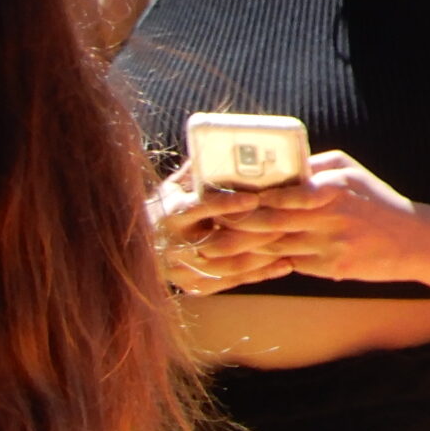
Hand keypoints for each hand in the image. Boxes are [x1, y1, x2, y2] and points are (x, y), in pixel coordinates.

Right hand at [150, 161, 296, 294]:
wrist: (138, 247)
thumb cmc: (167, 206)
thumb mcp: (175, 185)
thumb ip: (199, 170)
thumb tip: (224, 144)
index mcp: (168, 215)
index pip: (198, 209)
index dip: (226, 203)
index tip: (254, 198)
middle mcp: (173, 246)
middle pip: (220, 242)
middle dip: (256, 232)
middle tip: (287, 220)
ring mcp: (182, 270)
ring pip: (229, 267)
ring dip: (263, 255)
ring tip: (291, 241)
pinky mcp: (192, 286)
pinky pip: (231, 283)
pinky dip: (260, 275)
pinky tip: (285, 263)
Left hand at [206, 150, 429, 287]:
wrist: (413, 239)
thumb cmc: (376, 201)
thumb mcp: (349, 172)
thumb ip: (312, 168)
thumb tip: (274, 167)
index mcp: (331, 184)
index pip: (278, 192)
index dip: (245, 197)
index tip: (217, 198)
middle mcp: (329, 213)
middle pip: (268, 221)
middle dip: (232, 227)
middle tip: (203, 228)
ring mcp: (330, 243)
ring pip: (272, 246)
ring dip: (239, 250)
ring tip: (209, 250)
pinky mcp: (330, 267)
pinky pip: (287, 264)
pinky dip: (262, 264)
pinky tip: (239, 265)